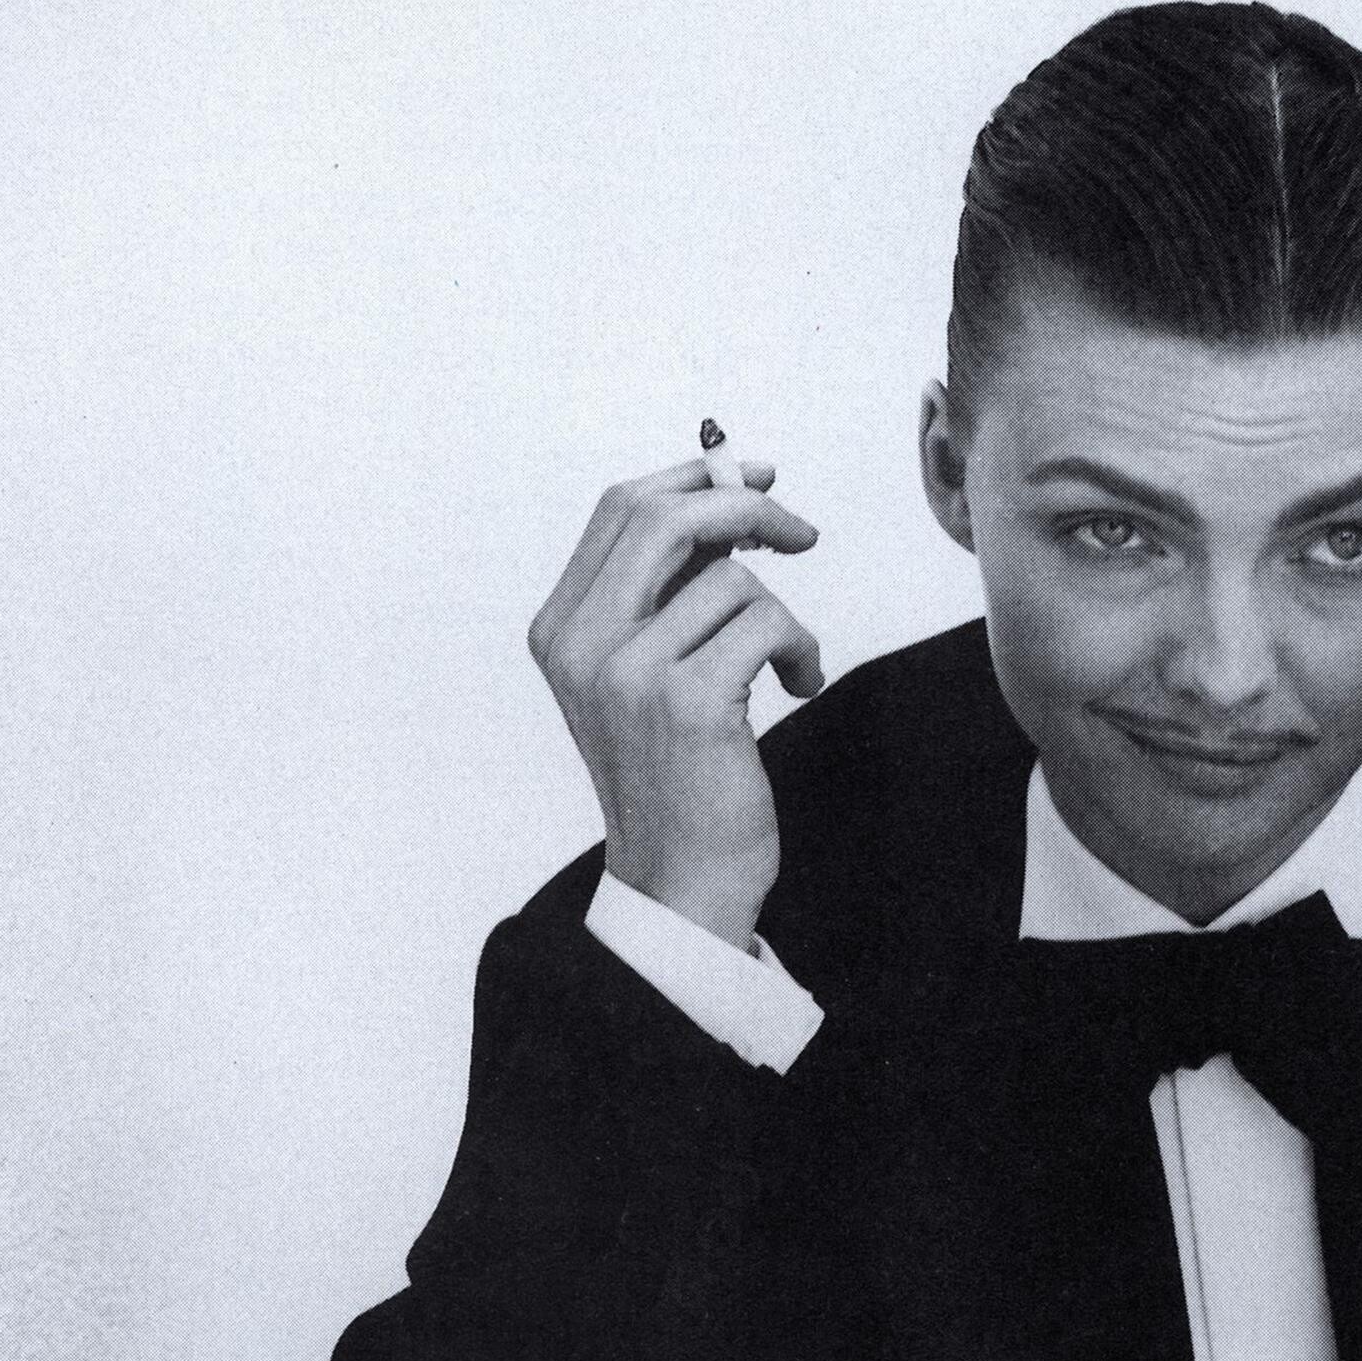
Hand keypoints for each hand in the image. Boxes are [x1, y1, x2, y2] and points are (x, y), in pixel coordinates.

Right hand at [527, 458, 822, 948]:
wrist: (680, 883)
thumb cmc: (678, 779)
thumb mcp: (649, 675)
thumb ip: (667, 593)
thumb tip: (729, 492)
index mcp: (561, 629)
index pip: (621, 508)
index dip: (693, 478)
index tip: (753, 478)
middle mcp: (582, 643)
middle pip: (665, 516)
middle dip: (745, 507)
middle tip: (799, 531)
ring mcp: (629, 672)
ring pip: (732, 580)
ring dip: (782, 618)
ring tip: (788, 668)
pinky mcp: (688, 701)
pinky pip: (767, 623)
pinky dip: (800, 650)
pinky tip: (799, 688)